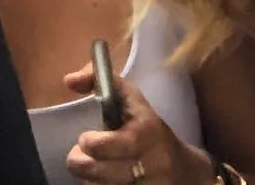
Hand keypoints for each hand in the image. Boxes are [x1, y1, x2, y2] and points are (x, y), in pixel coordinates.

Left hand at [62, 68, 208, 184]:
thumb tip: (69, 80)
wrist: (184, 171)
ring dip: (91, 179)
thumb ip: (99, 82)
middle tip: (80, 157)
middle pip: (105, 173)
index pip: (121, 143)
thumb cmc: (148, 128)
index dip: (95, 144)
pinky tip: (105, 181)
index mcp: (149, 132)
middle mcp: (154, 162)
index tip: (85, 139)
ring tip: (95, 168)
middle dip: (83, 164)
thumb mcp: (131, 99)